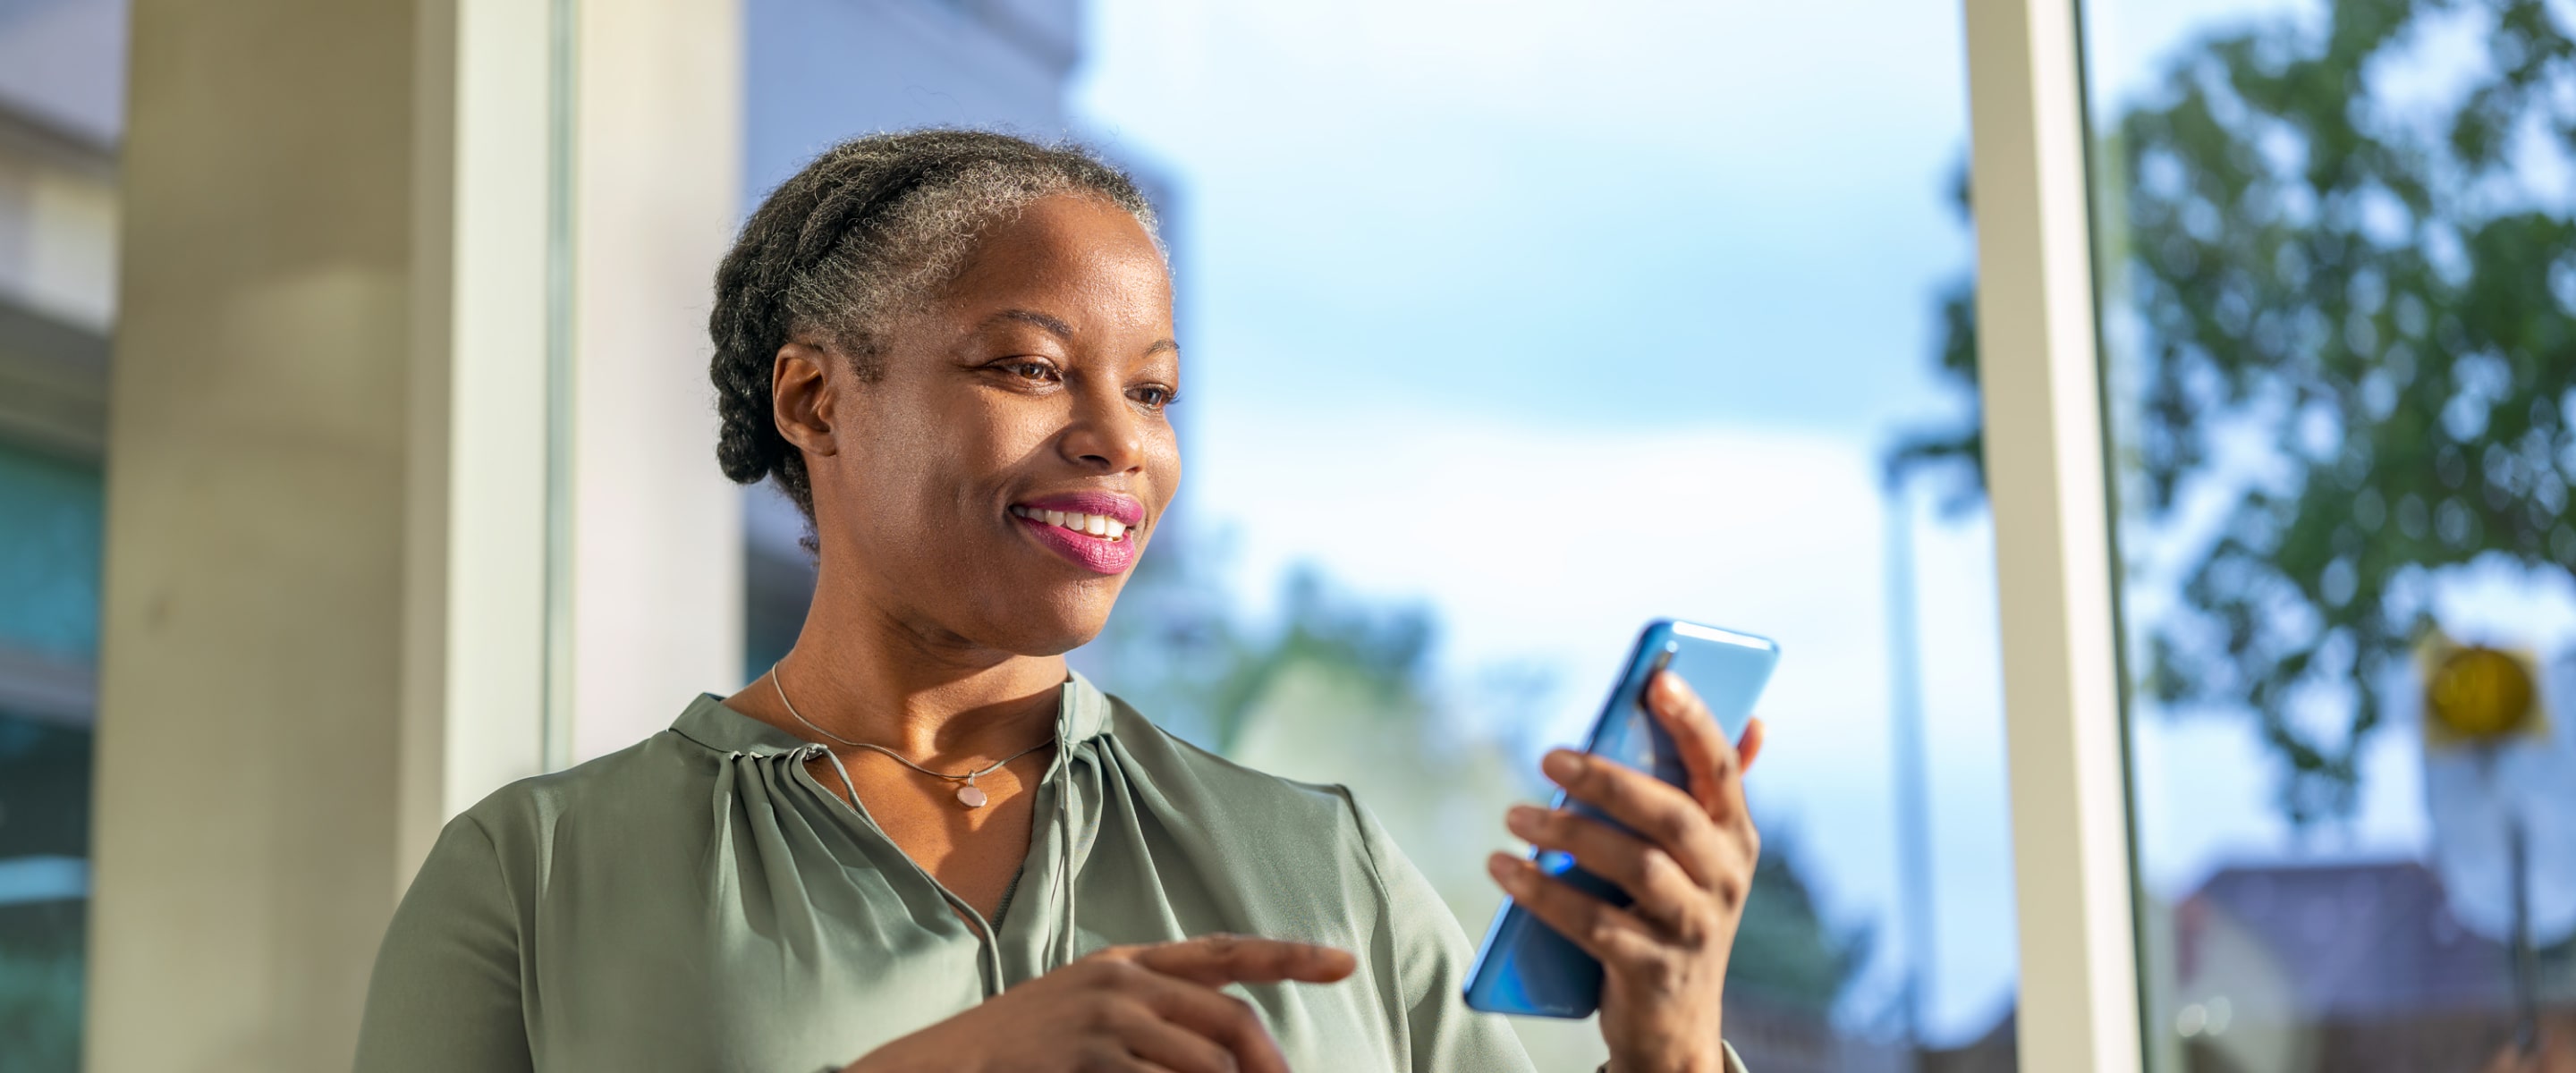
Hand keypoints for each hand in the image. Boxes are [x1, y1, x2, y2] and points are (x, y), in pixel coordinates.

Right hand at [845, 934, 1355, 1072]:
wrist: (943, 1067)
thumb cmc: (1023, 1051)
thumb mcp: (1090, 1011)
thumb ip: (1154, 1012)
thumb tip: (1227, 1049)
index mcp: (1128, 963)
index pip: (1224, 952)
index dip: (1289, 957)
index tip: (1343, 963)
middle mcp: (1122, 981)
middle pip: (1230, 1019)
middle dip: (1268, 1064)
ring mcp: (1105, 1018)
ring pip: (1207, 1061)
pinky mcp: (1089, 1056)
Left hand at [1487, 671, 1766, 1072]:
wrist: (1676, 1028)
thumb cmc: (1676, 916)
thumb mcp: (1703, 858)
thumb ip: (1711, 791)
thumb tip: (1756, 720)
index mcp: (1736, 837)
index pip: (1720, 768)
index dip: (1693, 722)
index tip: (1657, 682)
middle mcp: (1725, 879)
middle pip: (1670, 817)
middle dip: (1608, 780)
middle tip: (1550, 757)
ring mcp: (1693, 928)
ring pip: (1635, 867)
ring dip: (1568, 834)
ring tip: (1515, 815)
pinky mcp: (1652, 969)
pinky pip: (1595, 924)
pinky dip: (1544, 893)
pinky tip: (1504, 870)